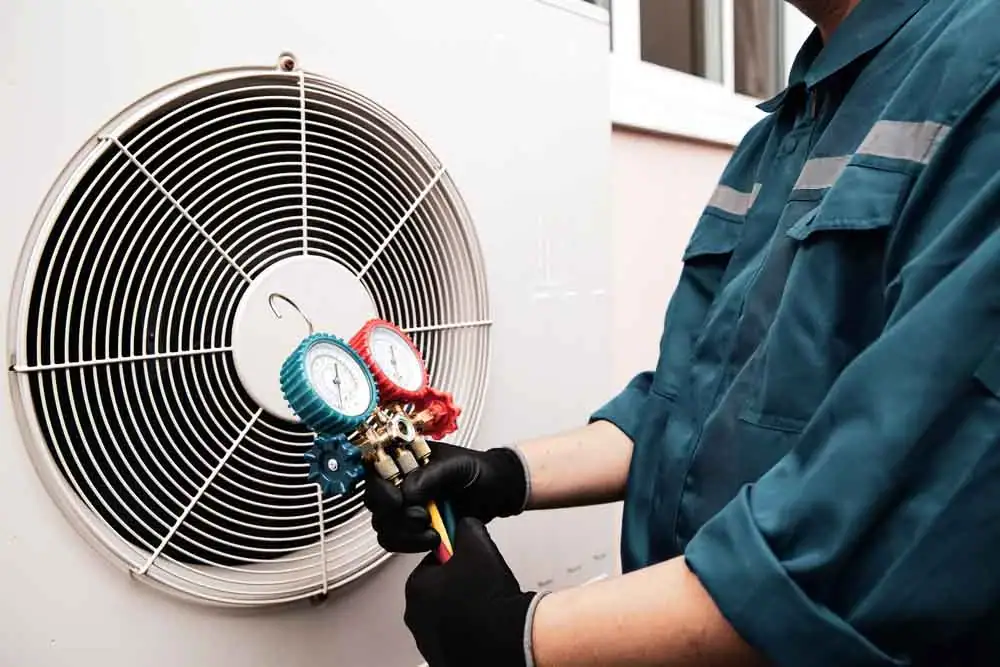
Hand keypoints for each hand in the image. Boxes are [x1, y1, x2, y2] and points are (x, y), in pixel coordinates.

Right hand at [363, 440, 527, 552]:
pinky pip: (398, 541)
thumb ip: (432, 475)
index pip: (375, 471)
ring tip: (432, 531)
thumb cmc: (482, 470)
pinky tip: (434, 539)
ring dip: (405, 534)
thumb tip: (407, 492)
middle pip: (375, 502)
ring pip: (384, 526)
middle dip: (396, 516)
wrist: (500, 492)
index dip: (380, 489)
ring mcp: (407, 506)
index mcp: (407, 458)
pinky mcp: (414, 527)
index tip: (398, 501)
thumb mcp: (460, 466)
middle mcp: (402, 481)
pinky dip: (412, 544)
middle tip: (423, 517)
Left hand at [404, 517, 539, 666]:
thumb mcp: (478, 545)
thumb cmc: (490, 598)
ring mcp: (427, 640)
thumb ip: (465, 527)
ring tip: (484, 605)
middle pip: (437, 589)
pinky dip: (465, 630)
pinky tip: (484, 624)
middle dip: (457, 584)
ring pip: (445, 613)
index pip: (433, 562)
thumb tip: (463, 524)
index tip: (469, 562)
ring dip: (461, 607)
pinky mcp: (441, 657)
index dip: (456, 559)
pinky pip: (452, 636)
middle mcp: (415, 616)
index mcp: (416, 587)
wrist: (508, 638)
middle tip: (480, 584)